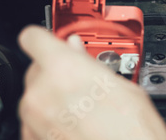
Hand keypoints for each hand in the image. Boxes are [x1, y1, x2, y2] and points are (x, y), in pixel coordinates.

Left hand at [18, 26, 165, 139]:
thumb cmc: (133, 130)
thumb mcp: (121, 85)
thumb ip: (89, 62)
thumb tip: (76, 49)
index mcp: (63, 67)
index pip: (33, 37)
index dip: (46, 39)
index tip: (55, 43)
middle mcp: (41, 92)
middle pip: (37, 67)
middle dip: (56, 71)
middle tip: (83, 82)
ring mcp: (34, 119)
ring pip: (35, 94)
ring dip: (53, 96)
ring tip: (84, 108)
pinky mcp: (32, 138)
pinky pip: (35, 120)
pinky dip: (51, 119)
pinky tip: (76, 124)